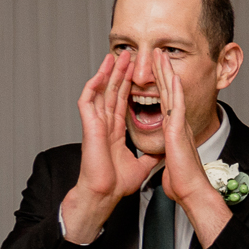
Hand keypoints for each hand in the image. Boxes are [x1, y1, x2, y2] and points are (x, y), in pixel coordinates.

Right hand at [61, 51, 157, 242]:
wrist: (106, 193)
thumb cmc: (116, 183)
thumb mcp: (141, 165)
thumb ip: (148, 156)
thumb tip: (160, 153)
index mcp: (114, 131)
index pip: (122, 101)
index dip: (129, 86)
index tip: (137, 72)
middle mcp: (104, 124)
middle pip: (112, 91)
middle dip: (120, 72)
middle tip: (128, 55)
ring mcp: (95, 123)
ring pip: (100, 91)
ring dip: (108, 73)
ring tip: (116, 56)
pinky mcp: (89, 126)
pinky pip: (88, 101)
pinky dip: (93, 86)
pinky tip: (100, 73)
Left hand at [153, 50, 231, 244]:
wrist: (191, 192)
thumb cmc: (182, 182)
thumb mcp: (171, 162)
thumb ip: (169, 154)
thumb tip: (167, 155)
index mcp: (174, 131)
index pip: (164, 102)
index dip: (159, 85)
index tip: (155, 70)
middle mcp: (178, 124)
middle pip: (169, 92)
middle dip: (163, 71)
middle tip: (158, 53)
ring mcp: (180, 126)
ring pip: (173, 94)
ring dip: (167, 73)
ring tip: (161, 55)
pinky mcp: (180, 131)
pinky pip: (177, 106)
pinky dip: (175, 90)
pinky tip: (172, 75)